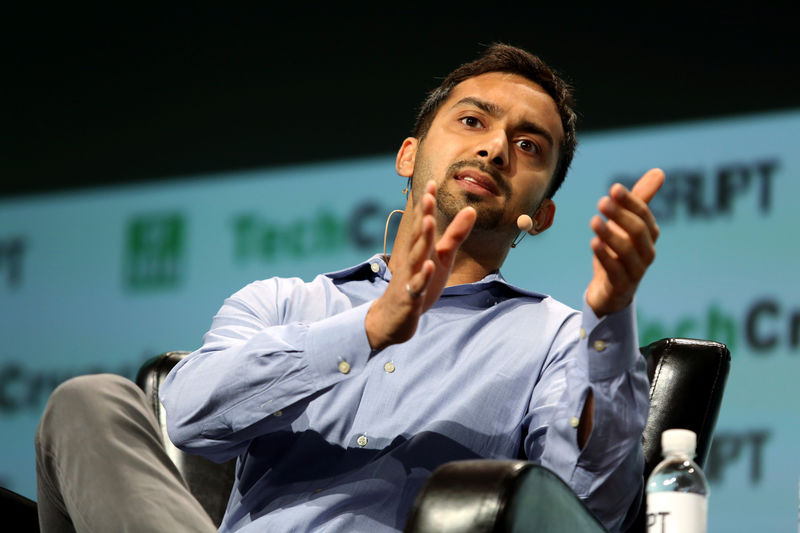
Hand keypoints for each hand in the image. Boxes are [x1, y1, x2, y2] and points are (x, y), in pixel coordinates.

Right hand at [365, 180, 475, 349]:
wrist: (393, 318)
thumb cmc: (418, 283)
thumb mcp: (441, 258)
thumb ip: (455, 235)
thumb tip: (471, 209)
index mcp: (420, 249)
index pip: (421, 222)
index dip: (426, 204)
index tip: (431, 182)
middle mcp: (412, 259)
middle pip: (417, 235)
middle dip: (422, 215)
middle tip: (427, 196)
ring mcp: (409, 277)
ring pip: (415, 257)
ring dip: (421, 240)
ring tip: (427, 222)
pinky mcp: (410, 297)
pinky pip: (416, 286)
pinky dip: (422, 276)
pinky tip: (428, 266)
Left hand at [586, 168, 663, 316]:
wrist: (610, 291)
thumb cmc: (619, 252)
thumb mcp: (626, 225)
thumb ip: (639, 200)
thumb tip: (659, 172)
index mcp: (649, 235)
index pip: (643, 215)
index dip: (631, 202)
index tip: (614, 188)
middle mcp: (646, 252)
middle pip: (638, 232)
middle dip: (621, 216)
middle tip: (601, 202)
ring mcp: (636, 271)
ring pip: (627, 252)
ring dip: (610, 235)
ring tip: (594, 221)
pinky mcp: (621, 286)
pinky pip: (616, 271)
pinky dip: (605, 257)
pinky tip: (593, 243)